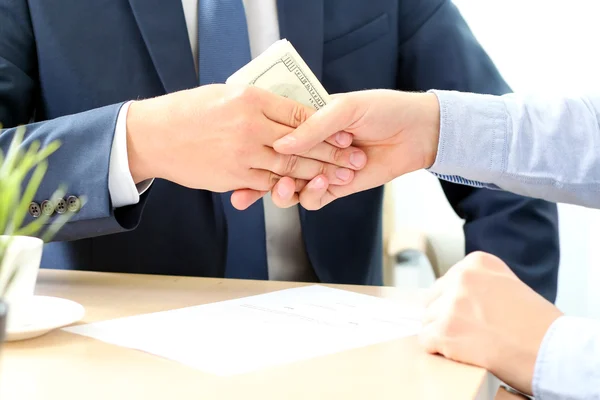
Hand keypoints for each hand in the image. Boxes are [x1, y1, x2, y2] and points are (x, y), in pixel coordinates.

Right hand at [125, 85, 366, 198]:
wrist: (154, 136)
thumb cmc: (189, 111)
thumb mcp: (227, 94)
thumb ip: (260, 103)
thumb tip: (289, 112)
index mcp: (251, 99)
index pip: (299, 113)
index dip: (325, 125)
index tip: (344, 132)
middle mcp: (250, 126)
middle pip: (301, 142)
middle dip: (331, 153)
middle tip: (354, 159)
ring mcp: (243, 154)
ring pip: (289, 167)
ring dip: (317, 174)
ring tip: (339, 177)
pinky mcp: (235, 177)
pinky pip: (269, 184)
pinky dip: (289, 188)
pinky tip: (306, 189)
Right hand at [260, 90, 440, 209]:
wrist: (417, 131)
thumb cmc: (382, 109)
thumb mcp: (344, 108)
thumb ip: (312, 127)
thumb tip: (280, 145)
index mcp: (306, 123)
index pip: (271, 138)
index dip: (252, 150)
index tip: (233, 161)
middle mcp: (309, 149)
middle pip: (274, 170)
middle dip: (256, 183)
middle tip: (244, 192)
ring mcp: (321, 170)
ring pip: (291, 189)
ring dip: (285, 191)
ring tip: (287, 185)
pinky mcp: (337, 188)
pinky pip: (315, 200)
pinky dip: (313, 196)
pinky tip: (321, 185)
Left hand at [419, 252, 562, 394]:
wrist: (554, 351)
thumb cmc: (537, 324)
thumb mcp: (507, 284)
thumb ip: (478, 283)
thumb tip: (445, 294)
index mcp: (476, 263)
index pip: (445, 283)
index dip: (457, 304)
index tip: (476, 315)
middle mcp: (461, 278)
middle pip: (433, 300)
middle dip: (446, 317)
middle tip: (473, 332)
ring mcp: (452, 303)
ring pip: (428, 321)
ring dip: (444, 335)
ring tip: (473, 343)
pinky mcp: (445, 330)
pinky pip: (425, 340)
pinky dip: (439, 350)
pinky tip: (462, 352)